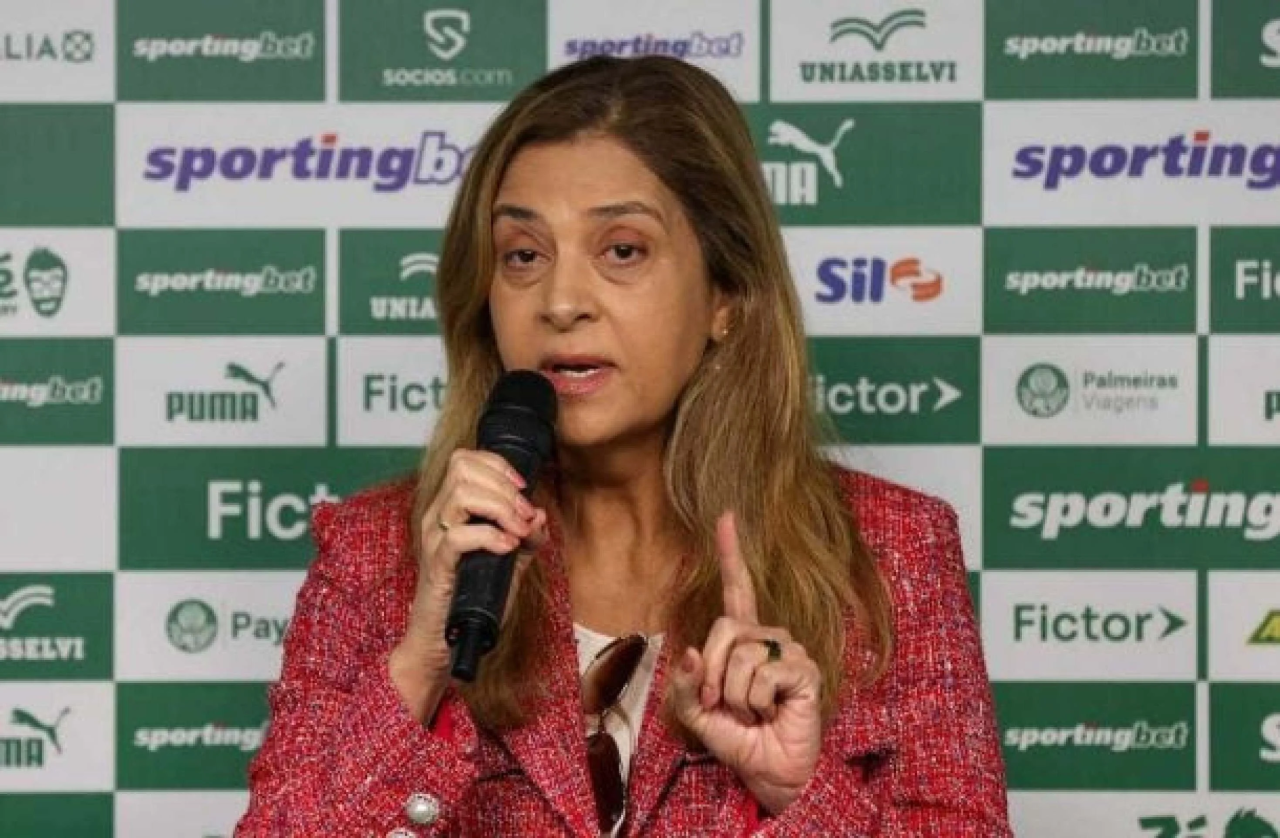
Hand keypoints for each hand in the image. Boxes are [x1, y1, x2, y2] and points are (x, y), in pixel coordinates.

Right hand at [390, 450, 548, 721]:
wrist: (443, 640)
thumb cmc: (473, 598)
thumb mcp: (509, 562)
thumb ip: (526, 537)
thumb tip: (540, 515)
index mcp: (449, 508)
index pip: (465, 459)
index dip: (498, 465)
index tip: (523, 488)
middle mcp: (437, 517)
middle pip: (463, 468)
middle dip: (505, 486)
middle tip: (525, 514)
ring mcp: (433, 539)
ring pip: (461, 494)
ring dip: (501, 507)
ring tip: (518, 530)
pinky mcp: (437, 565)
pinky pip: (459, 536)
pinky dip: (490, 536)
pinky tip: (507, 547)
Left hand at [669, 511, 822, 814]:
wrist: (769, 772)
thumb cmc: (738, 739)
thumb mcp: (696, 713)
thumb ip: (684, 685)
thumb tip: (688, 653)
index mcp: (743, 640)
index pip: (738, 589)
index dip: (732, 553)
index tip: (726, 517)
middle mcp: (768, 638)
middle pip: (724, 628)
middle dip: (711, 673)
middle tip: (721, 705)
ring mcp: (789, 652)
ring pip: (741, 656)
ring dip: (734, 696)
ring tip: (752, 714)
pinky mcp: (805, 671)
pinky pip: (762, 675)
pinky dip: (755, 703)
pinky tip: (771, 714)